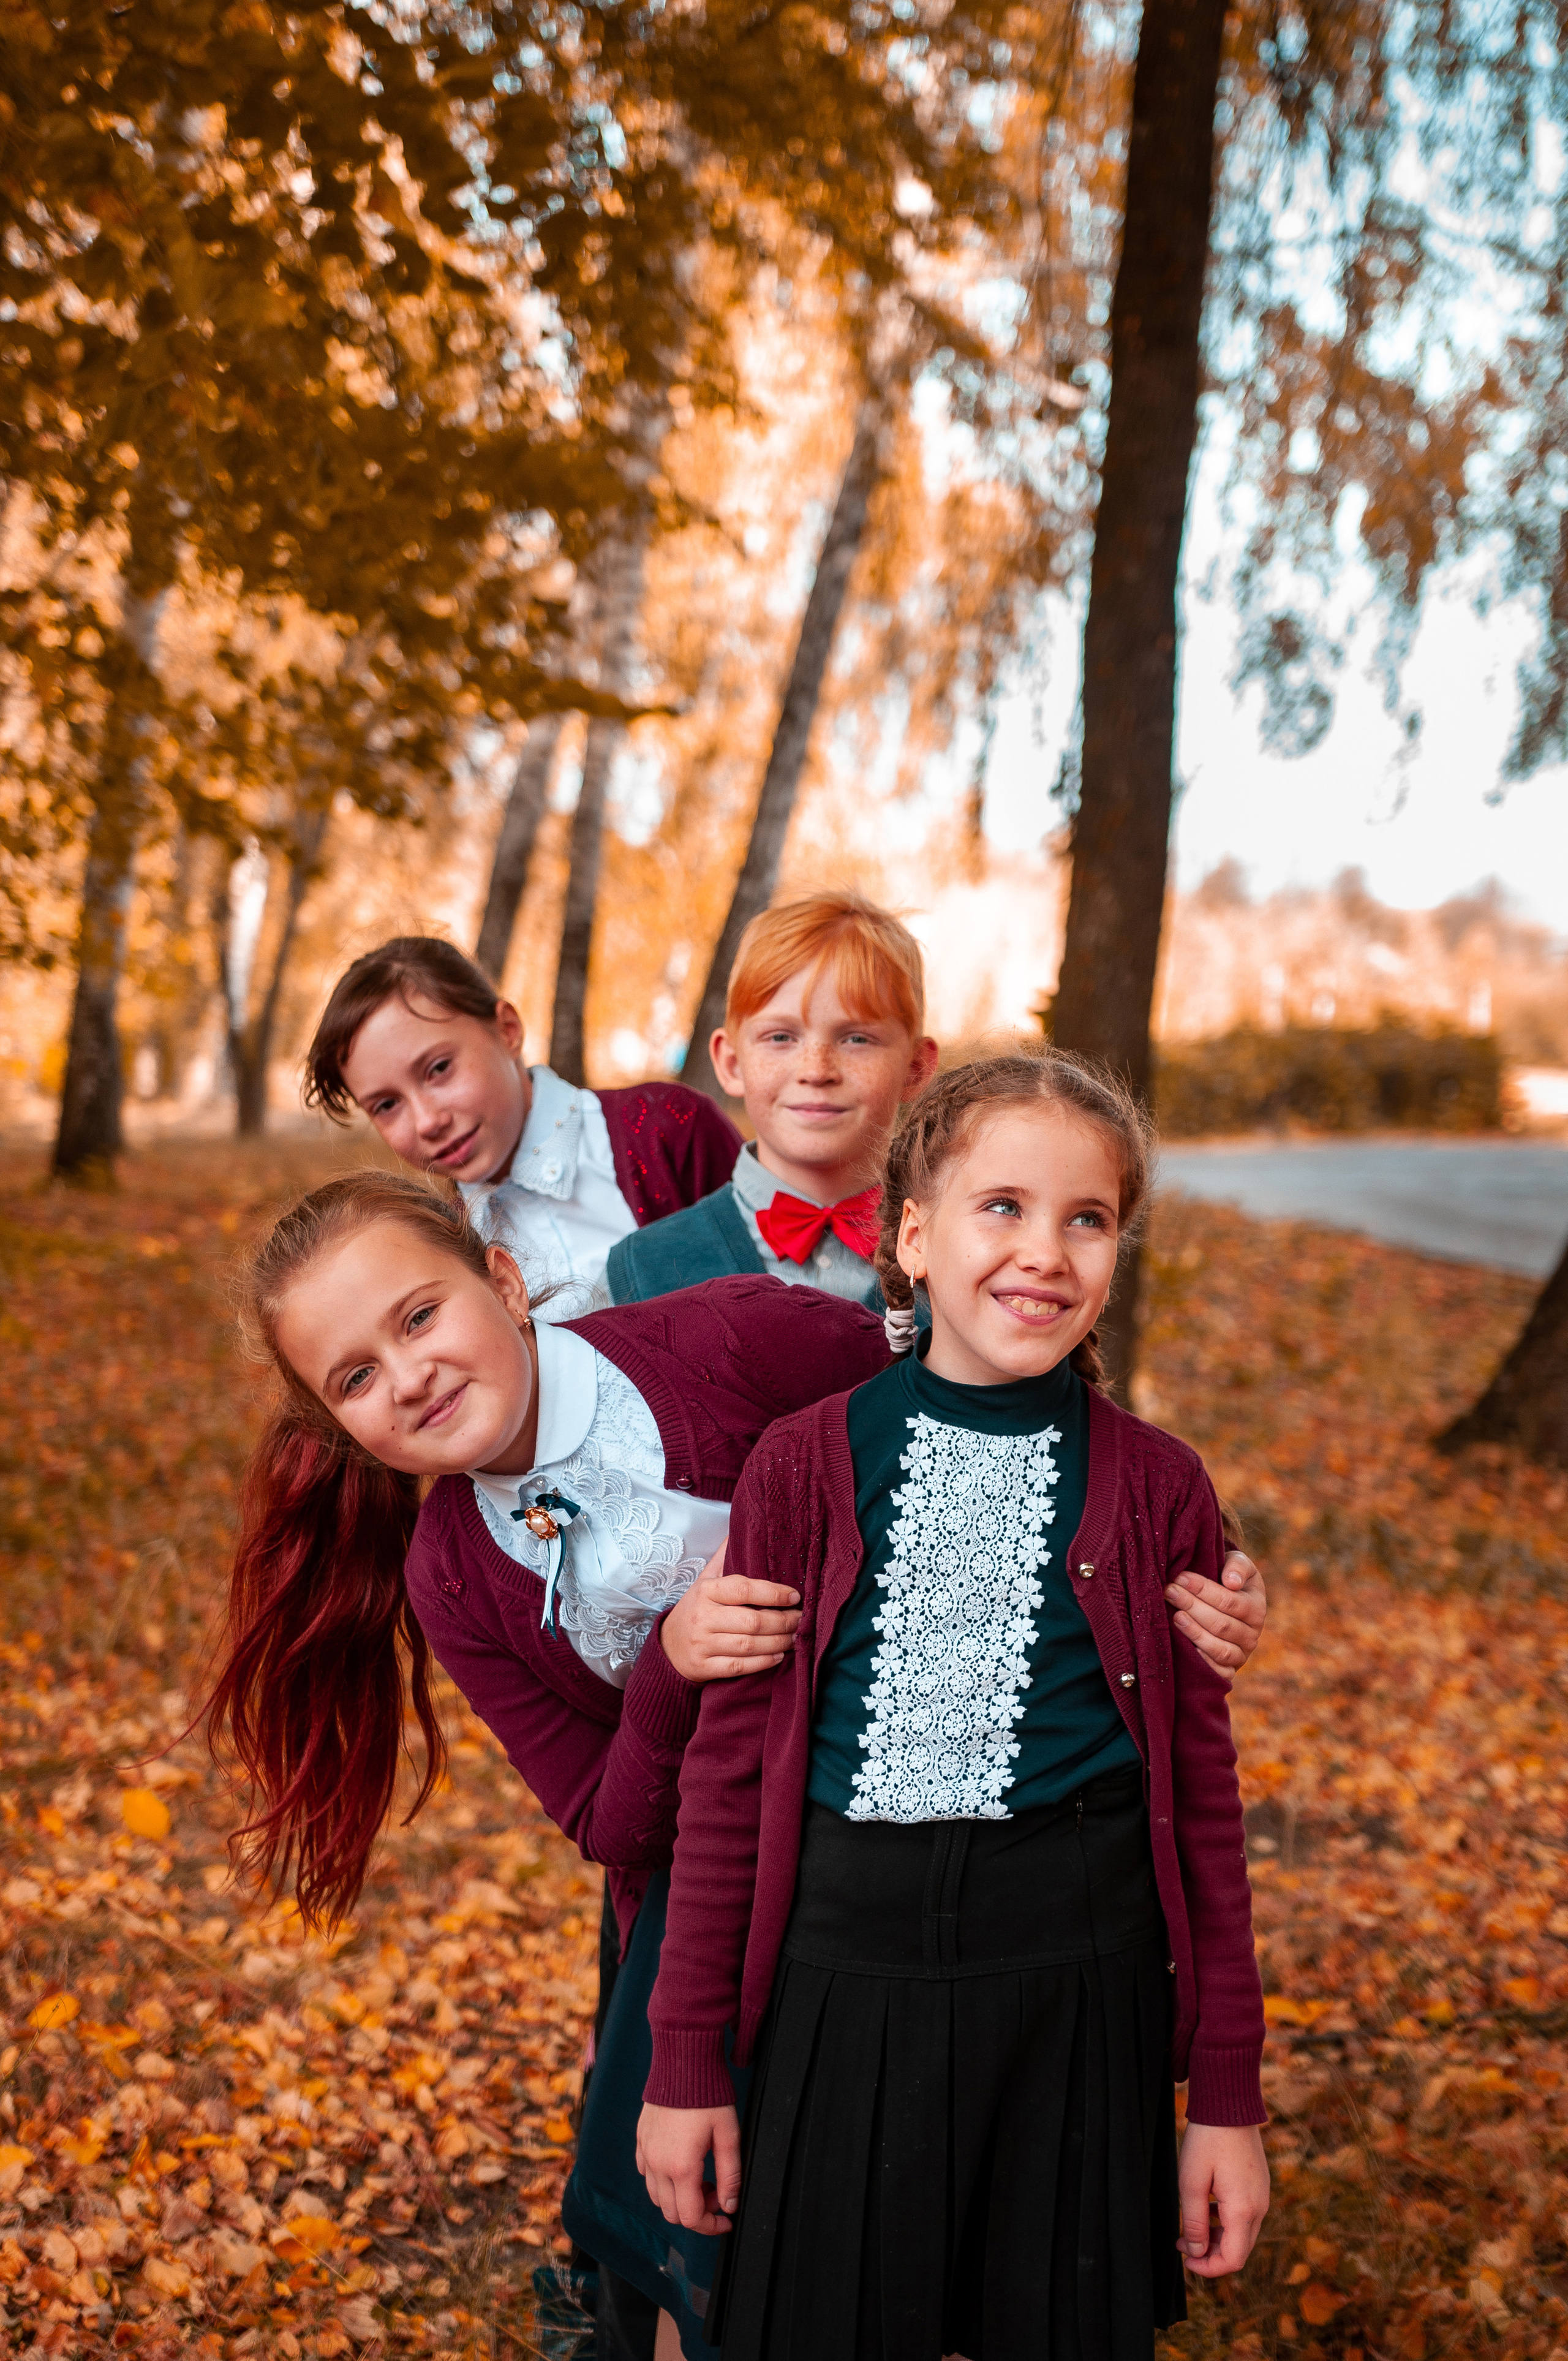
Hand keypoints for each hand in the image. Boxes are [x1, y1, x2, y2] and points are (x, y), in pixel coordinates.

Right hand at [637, 2101, 740, 2233]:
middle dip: (697, 2213)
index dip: (711, 2226)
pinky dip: (663, 2182)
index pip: (691, 2218)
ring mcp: (646, 2153)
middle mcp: (658, 2165)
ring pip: (656, 2198)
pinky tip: (681, 2165)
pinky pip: (647, 2175)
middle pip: (672, 2214)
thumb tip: (729, 2207)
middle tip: (717, 2191)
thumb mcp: (728, 2136)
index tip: (726, 2220)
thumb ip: (730, 2176)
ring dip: (679, 2199)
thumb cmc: (709, 2096)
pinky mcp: (641, 2141)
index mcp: (681, 2167)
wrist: (683, 2061)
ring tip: (701, 2178)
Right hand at [660, 1545, 801, 1683]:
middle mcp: (703, 1617)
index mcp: (706, 1591)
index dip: (773, 1592)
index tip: (795, 1596)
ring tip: (795, 1637)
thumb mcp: (705, 1580)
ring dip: (778, 1642)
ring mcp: (702, 1644)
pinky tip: (778, 1657)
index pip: (743, 1589)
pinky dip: (762, 1663)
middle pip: (751, 1620)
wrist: (668, 1645)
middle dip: (783, 1621)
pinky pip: (739, 1667)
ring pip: (748, 1645)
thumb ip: (724, 1557)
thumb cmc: (696, 1609)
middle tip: (801, 1619)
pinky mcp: (704, 1667)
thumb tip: (741, 1527)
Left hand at [1165, 1551, 1265, 1682]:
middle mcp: (1252, 1634)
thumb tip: (1231, 1582)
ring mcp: (1242, 1654)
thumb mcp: (1238, 1563)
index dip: (1203, 1589)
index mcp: (1256, 1608)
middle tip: (1169, 1591)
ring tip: (1175, 1616)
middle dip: (1192, 1606)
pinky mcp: (1230, 1670)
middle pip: (1221, 1624)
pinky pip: (1220, 1672)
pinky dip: (1204, 1662)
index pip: (1229, 1601)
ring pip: (1220, 1649)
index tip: (1180, 1577)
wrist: (1226, 1601)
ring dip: (1194, 1632)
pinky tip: (1186, 1647)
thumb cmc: (1228, 1578)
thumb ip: (1237, 1565)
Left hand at [1178, 2122, 1268, 2276]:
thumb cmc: (1207, 2139)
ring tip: (1190, 2227)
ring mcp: (1262, 2195)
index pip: (1233, 2260)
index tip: (1186, 2261)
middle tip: (1183, 2243)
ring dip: (1217, 2238)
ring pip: (1242, 2233)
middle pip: (1239, 2249)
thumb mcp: (1192, 2181)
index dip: (1209, 2268)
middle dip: (1210, 2254)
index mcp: (1244, 2210)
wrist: (1229, 2103)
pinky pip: (1245, 2215)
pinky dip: (1225, 2222)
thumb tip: (1196, 2253)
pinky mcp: (1259, 2184)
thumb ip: (1194, 2222)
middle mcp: (1260, 2206)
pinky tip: (1206, 2207)